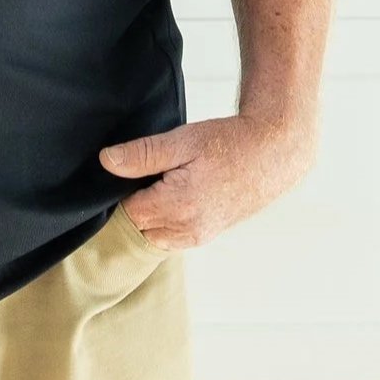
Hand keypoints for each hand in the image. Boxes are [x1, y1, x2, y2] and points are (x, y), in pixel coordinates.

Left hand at [97, 109, 314, 248]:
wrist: (273, 153)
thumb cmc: (229, 142)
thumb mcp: (183, 140)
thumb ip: (143, 154)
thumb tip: (106, 162)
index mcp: (177, 204)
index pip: (126, 211)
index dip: (122, 191)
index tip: (133, 171)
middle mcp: (187, 228)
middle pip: (138, 227)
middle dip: (135, 205)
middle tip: (148, 176)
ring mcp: (198, 236)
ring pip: (153, 236)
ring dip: (149, 216)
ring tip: (162, 186)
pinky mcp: (206, 235)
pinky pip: (171, 239)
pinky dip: (164, 224)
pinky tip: (173, 199)